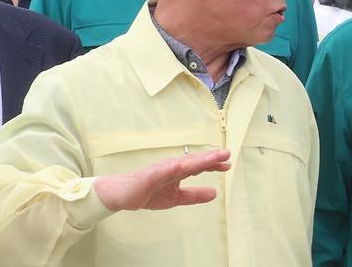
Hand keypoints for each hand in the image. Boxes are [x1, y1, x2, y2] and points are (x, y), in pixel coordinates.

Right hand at [93, 150, 230, 210]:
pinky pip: (163, 171)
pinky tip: (182, 166)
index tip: (228, 164)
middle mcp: (173, 166)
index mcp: (180, 171)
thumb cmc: (149, 192)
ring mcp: (162, 169)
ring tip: (212, 158)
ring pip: (183, 163)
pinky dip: (172, 168)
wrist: (123, 195)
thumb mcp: (176, 198)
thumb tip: (214, 194)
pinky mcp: (150, 175)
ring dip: (198, 160)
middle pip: (194, 161)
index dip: (214, 164)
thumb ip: (194, 195)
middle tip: (226, 154)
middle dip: (210, 157)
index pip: (200, 166)